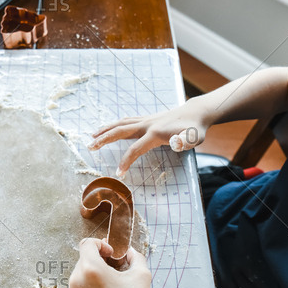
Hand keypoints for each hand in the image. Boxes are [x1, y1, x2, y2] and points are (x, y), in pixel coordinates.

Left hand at [67, 238, 154, 287]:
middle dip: (99, 259)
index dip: (100, 244)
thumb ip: (135, 255)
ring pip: (80, 271)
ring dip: (94, 271)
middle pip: (84, 257)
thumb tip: (128, 251)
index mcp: (90, 269)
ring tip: (110, 283)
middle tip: (114, 268)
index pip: (86, 244)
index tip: (111, 254)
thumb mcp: (141, 274)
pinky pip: (78, 285)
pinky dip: (89, 284)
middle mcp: (76, 280)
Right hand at [88, 100, 209, 176]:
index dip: (125, 161)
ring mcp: (146, 120)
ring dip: (105, 130)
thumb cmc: (196, 129)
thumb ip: (186, 141)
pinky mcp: (147, 119)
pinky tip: (109, 128)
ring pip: (121, 123)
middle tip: (89, 147)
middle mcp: (147, 124)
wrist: (197, 112)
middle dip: (104, 139)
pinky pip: (126, 121)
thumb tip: (176, 143)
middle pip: (120, 131)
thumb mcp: (195, 137)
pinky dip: (115, 125)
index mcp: (155, 132)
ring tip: (92, 136)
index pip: (135, 148)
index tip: (118, 174)